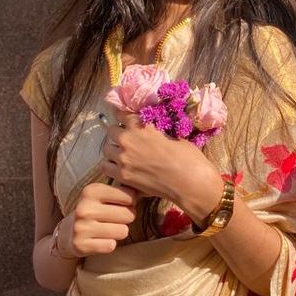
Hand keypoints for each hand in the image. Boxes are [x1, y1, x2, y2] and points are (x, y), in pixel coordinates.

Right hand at [58, 182, 137, 256]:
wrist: (66, 234)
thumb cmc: (93, 211)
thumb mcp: (102, 195)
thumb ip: (121, 191)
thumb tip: (144, 191)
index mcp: (91, 191)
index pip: (129, 196)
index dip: (130, 202)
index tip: (121, 205)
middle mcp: (84, 208)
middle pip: (128, 215)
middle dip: (126, 218)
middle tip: (115, 219)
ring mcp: (81, 227)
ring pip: (123, 231)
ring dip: (119, 232)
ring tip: (108, 229)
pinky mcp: (81, 245)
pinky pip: (111, 246)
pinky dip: (109, 244)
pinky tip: (100, 240)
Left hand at [100, 111, 222, 223]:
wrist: (189, 182)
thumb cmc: (187, 157)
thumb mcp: (172, 135)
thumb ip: (154, 131)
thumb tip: (149, 130)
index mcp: (141, 125)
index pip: (122, 113)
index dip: (124, 116)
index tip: (126, 119)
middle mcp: (128, 139)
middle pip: (111, 130)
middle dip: (119, 132)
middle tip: (128, 138)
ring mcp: (123, 158)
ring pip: (106, 148)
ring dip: (113, 148)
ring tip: (123, 153)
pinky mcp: (122, 176)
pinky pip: (105, 166)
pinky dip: (110, 164)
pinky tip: (120, 166)